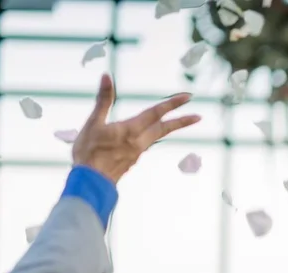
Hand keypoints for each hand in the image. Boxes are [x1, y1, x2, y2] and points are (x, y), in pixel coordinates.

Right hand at [70, 75, 198, 183]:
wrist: (91, 182)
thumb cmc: (89, 152)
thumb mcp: (93, 122)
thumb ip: (103, 100)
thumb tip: (107, 76)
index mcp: (131, 130)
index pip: (155, 113)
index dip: (172, 104)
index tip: (188, 97)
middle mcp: (139, 141)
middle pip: (164, 128)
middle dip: (181, 121)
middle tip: (198, 117)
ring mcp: (137, 152)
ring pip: (156, 136)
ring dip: (168, 128)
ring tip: (177, 122)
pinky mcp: (133, 160)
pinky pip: (146, 144)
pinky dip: (152, 136)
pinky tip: (148, 135)